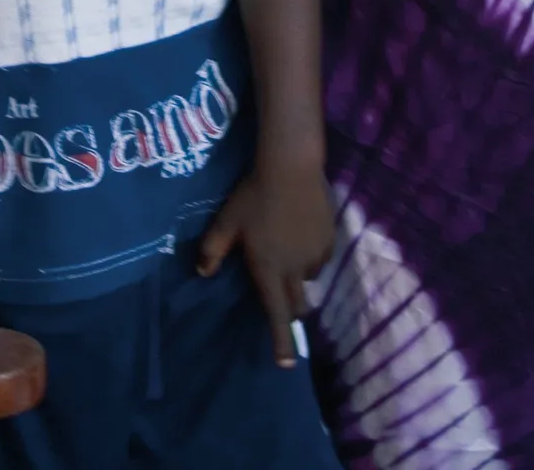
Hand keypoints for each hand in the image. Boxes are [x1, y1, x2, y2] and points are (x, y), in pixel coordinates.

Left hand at [197, 152, 335, 363]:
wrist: (292, 168)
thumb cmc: (254, 196)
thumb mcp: (227, 222)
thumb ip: (213, 250)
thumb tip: (202, 273)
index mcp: (269, 271)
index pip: (277, 315)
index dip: (282, 343)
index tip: (287, 365)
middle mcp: (296, 270)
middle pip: (296, 304)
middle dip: (289, 311)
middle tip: (281, 304)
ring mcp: (316, 256)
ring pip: (307, 279)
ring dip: (297, 277)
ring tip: (284, 251)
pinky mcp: (331, 240)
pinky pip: (319, 259)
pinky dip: (309, 256)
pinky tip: (299, 234)